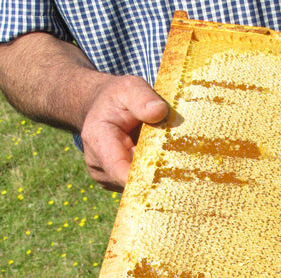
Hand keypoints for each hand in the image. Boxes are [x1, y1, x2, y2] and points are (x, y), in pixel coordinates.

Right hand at [80, 75, 167, 190]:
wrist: (101, 109)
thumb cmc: (117, 98)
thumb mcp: (129, 88)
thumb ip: (142, 97)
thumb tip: (159, 111)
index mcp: (98, 140)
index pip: (118, 167)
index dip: (141, 178)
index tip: (164, 180)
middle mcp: (98, 164)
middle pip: (132, 181)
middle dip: (155, 175)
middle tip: (181, 168)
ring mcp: (107, 178)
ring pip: (137, 185)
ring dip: (154, 174)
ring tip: (165, 156)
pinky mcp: (116, 183)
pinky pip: (138, 185)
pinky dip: (151, 175)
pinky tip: (157, 162)